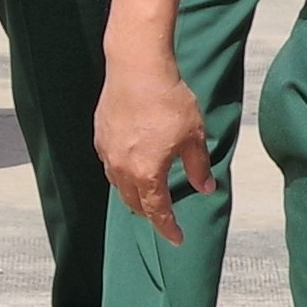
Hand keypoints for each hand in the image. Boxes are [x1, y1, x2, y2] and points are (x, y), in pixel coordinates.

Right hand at [97, 46, 213, 235]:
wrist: (137, 68)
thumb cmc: (169, 101)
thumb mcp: (194, 136)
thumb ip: (199, 167)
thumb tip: (206, 187)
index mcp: (147, 173)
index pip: (157, 212)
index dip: (168, 228)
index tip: (177, 239)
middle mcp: (122, 168)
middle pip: (134, 203)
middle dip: (150, 213)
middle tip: (164, 216)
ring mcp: (107, 152)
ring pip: (119, 185)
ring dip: (134, 193)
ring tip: (147, 192)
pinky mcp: (100, 135)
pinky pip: (110, 164)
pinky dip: (123, 171)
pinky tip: (132, 163)